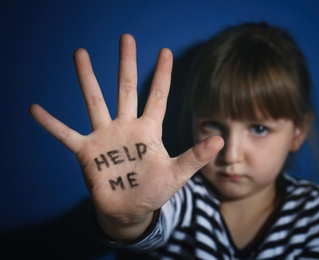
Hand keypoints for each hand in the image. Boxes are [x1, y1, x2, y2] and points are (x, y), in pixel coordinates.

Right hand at [29, 34, 223, 238]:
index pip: (157, 96)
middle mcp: (126, 127)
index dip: (162, 74)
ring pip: (95, 101)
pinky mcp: (87, 152)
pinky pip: (66, 135)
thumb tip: (220, 140)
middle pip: (125, 88)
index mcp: (149, 130)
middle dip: (126, 63)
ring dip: (87, 78)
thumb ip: (196, 156)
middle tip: (126, 37)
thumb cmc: (154, 190)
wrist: (130, 208)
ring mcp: (105, 137)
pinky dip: (52, 124)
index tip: (166, 51)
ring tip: (80, 53)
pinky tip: (35, 109)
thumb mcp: (177, 173)